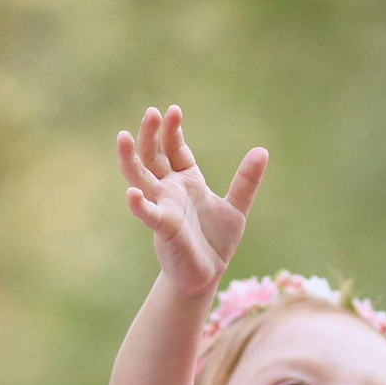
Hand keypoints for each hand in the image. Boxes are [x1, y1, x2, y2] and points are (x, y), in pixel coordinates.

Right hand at [117, 104, 267, 298]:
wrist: (206, 274)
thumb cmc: (216, 241)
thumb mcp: (236, 207)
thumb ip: (246, 181)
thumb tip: (262, 151)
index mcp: (186, 181)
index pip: (174, 148)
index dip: (172, 130)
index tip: (173, 110)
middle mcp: (169, 190)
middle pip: (154, 156)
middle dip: (151, 134)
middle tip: (151, 112)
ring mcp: (163, 207)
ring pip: (140, 178)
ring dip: (131, 159)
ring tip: (123, 136)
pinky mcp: (163, 228)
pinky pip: (148, 215)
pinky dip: (139, 205)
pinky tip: (132, 194)